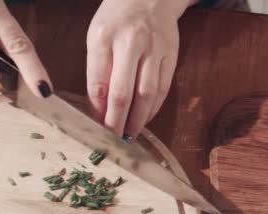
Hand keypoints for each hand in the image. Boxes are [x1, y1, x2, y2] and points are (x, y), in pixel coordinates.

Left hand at [86, 0, 193, 140]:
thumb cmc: (118, 19)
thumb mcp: (98, 37)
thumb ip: (97, 70)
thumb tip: (100, 109)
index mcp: (103, 37)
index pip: (98, 82)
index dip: (97, 110)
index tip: (96, 128)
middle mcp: (130, 43)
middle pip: (123, 92)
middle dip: (117, 121)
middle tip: (113, 140)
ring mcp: (154, 49)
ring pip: (146, 94)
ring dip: (138, 119)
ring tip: (130, 135)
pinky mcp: (172, 55)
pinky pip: (162, 88)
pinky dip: (153, 108)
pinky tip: (145, 118)